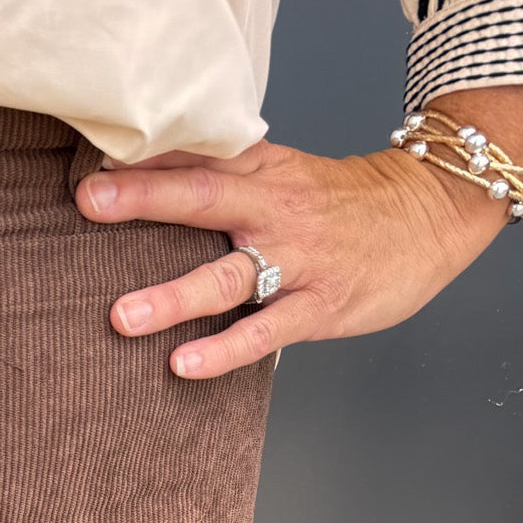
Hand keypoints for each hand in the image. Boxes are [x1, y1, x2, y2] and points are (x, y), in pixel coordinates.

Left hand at [75, 105, 522, 378]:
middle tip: (90, 203)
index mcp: (263, 173)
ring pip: (227, 277)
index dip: (145, 158)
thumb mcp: (286, 172)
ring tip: (122, 316)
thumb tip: (152, 171)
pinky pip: (263, 332)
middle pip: (204, 199)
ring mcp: (297, 260)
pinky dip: (223, 350)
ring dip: (173, 297)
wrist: (432, 212)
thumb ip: (227, 174)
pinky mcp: (318, 306)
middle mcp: (274, 210)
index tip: (90, 160)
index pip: (198, 157)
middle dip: (143, 200)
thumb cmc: (346, 202)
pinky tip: (183, 364)